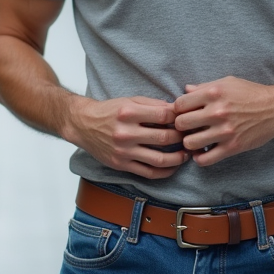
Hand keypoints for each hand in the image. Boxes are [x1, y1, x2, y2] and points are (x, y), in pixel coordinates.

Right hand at [64, 96, 188, 178]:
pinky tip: (173, 167)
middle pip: (165, 137)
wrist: (83, 124)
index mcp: (129, 112)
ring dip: (178, 158)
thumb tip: (177, 110)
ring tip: (186, 154)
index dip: (180, 117)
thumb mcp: (130, 101)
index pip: (164, 115)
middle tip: (190, 136)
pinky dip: (165, 172)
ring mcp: (124, 151)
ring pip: (160, 159)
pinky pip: (149, 173)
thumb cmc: (109, 111)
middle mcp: (126, 132)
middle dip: (182, 137)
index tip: (186, 119)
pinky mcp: (121, 164)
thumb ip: (153, 105)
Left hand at [172, 77, 273, 165]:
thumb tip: (185, 90)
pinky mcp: (232, 147)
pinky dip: (200, 158)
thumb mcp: (227, 83)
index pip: (179, 104)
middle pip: (181, 124)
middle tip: (187, 127)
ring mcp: (225, 131)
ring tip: (194, 139)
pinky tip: (202, 152)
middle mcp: (217, 112)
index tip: (183, 113)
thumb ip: (204, 87)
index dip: (178, 109)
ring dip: (189, 142)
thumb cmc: (251, 93)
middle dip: (181, 126)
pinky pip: (205, 159)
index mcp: (214, 93)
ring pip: (190, 143)